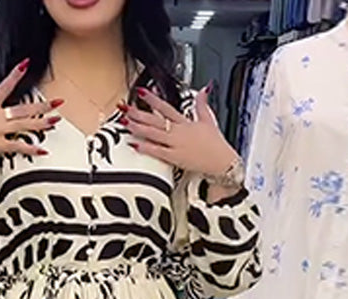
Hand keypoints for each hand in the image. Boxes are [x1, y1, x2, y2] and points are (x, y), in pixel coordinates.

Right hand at [0, 60, 62, 161]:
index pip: (5, 86)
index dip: (16, 74)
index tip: (26, 65)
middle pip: (24, 109)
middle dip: (43, 105)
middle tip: (57, 102)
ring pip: (25, 126)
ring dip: (42, 123)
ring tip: (55, 120)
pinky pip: (18, 147)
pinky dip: (31, 149)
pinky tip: (42, 150)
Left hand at [123, 86, 237, 177]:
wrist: (222, 161)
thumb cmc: (216, 144)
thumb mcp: (209, 120)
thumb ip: (202, 104)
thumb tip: (204, 89)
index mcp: (185, 122)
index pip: (165, 107)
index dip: (152, 99)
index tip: (141, 91)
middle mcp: (178, 131)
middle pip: (155, 119)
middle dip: (138, 112)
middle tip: (125, 107)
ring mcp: (175, 144)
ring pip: (154, 133)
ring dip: (138, 127)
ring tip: (125, 122)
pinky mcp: (175, 158)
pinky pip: (158, 151)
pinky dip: (146, 147)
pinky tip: (135, 144)